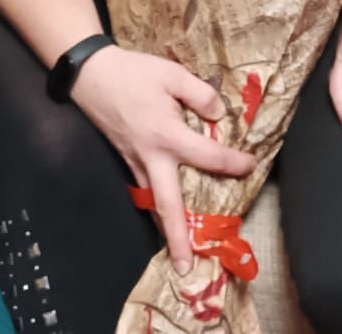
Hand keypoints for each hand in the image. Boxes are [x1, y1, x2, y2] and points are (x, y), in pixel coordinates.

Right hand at [73, 45, 254, 275]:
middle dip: (177, 239)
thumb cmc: (134, 73)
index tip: (250, 165)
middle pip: (167, 207)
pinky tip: (165, 214)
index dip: (232, 163)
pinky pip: (144, 191)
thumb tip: (219, 116)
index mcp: (167, 136)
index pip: (207, 157)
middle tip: (186, 267)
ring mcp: (135, 163)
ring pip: (152, 205)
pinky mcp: (126, 160)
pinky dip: (156, 208)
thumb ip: (201, 95)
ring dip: (165, 230)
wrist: (91, 76)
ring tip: (179, 254)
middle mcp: (150, 158)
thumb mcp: (173, 74)